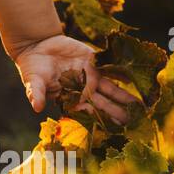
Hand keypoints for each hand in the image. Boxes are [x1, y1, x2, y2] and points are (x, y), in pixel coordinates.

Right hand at [12, 34, 132, 124]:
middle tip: (134, 122)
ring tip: (141, 106)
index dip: (101, 120)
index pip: (88, 112)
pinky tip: (136, 80)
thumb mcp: (33, 81)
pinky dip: (123, 74)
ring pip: (110, 89)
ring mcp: (90, 77)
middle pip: (103, 104)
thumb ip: (36, 93)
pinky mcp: (94, 63)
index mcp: (71, 99)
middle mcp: (84, 91)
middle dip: (118, 112)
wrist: (38, 46)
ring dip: (125, 97)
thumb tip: (35, 107)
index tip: (113, 127)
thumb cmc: (33, 68)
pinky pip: (110, 69)